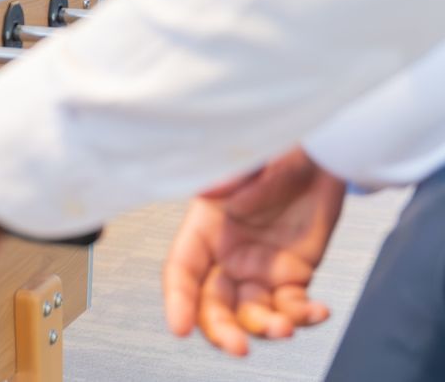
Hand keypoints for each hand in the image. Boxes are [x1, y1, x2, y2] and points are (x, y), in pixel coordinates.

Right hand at [162, 146, 345, 355]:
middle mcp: (227, 254)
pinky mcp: (292, 275)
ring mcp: (259, 268)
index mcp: (205, 227)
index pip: (182, 270)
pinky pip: (292, 307)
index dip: (177, 300)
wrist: (322, 156)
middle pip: (213, 304)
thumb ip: (231, 177)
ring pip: (252, 313)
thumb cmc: (278, 151)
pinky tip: (318, 312)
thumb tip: (211, 190)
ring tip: (286, 327)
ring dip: (266, 328)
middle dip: (222, 330)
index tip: (179, 328)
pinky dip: (302, 317)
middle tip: (239, 348)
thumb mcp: (250, 159)